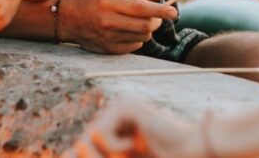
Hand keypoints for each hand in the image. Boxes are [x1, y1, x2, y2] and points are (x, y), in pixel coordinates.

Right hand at [61, 0, 176, 54]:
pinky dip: (138, 38)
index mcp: (109, 1)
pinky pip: (135, 46)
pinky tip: (128, 30)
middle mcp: (108, 20)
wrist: (72, 19)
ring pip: (143, 36)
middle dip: (157, 20)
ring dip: (147, 29)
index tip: (174, 12)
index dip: (160, 10)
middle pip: (145, 25)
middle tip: (156, 15)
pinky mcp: (109, 50)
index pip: (141, 8)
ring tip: (138, 21)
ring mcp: (108, 37)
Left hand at [68, 98, 198, 157]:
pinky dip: (115, 146)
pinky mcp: (124, 106)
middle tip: (124, 154)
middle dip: (95, 157)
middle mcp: (112, 116)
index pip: (84, 146)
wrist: (190, 150)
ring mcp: (117, 108)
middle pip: (84, 142)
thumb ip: (103, 157)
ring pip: (90, 138)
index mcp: (113, 130)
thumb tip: (67, 153)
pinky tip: (135, 144)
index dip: (77, 157)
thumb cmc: (161, 157)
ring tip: (127, 155)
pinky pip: (102, 131)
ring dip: (106, 155)